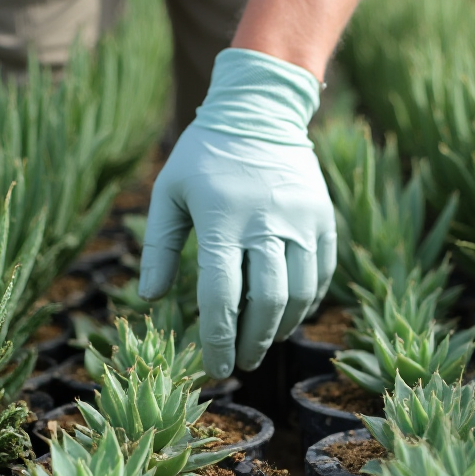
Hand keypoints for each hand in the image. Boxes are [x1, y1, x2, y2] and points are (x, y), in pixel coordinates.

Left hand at [138, 48, 335, 379]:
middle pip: (265, 303)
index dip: (218, 340)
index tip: (215, 366)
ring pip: (299, 294)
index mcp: (222, 219)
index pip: (221, 297)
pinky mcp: (324, 219)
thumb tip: (151, 299)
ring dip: (281, 329)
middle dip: (251, 343)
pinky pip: (322, 274)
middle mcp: (267, 222)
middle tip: (240, 364)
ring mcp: (301, 221)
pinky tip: (289, 317)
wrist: (261, 110)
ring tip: (262, 344)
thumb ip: (158, 247)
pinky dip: (307, 303)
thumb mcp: (168, 192)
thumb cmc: (204, 156)